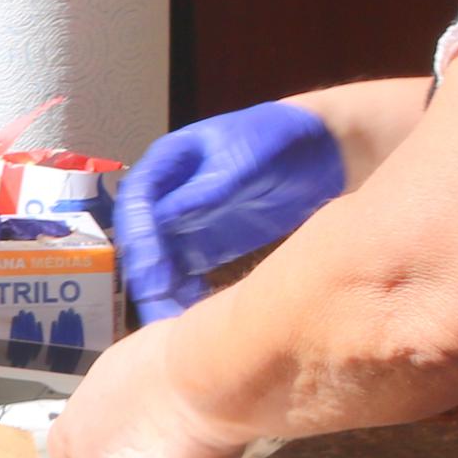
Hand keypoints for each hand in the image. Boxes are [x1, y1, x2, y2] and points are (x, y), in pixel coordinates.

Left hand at [48, 313, 255, 457]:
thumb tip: (112, 412)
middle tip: (147, 439)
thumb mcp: (108, 374)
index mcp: (75, 437)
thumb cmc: (157, 364)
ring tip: (181, 438)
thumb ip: (100, 408)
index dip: (88, 450)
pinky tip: (204, 445)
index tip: (100, 443)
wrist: (202, 381)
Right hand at [114, 100, 344, 321]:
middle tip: (158, 302)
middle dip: (147, 270)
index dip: (139, 235)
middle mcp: (169, 193)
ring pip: (160, 258)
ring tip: (171, 317)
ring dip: (162, 287)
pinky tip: (192, 313)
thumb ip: (209, 186)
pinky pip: (186, 272)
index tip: (149, 268)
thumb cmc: (278, 139)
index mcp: (169, 161)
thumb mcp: (245, 157)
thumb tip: (164, 216)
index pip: (138, 201)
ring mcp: (188, 220)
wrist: (320, 149)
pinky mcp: (208, 243)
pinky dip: (184, 293)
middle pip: (143, 235)